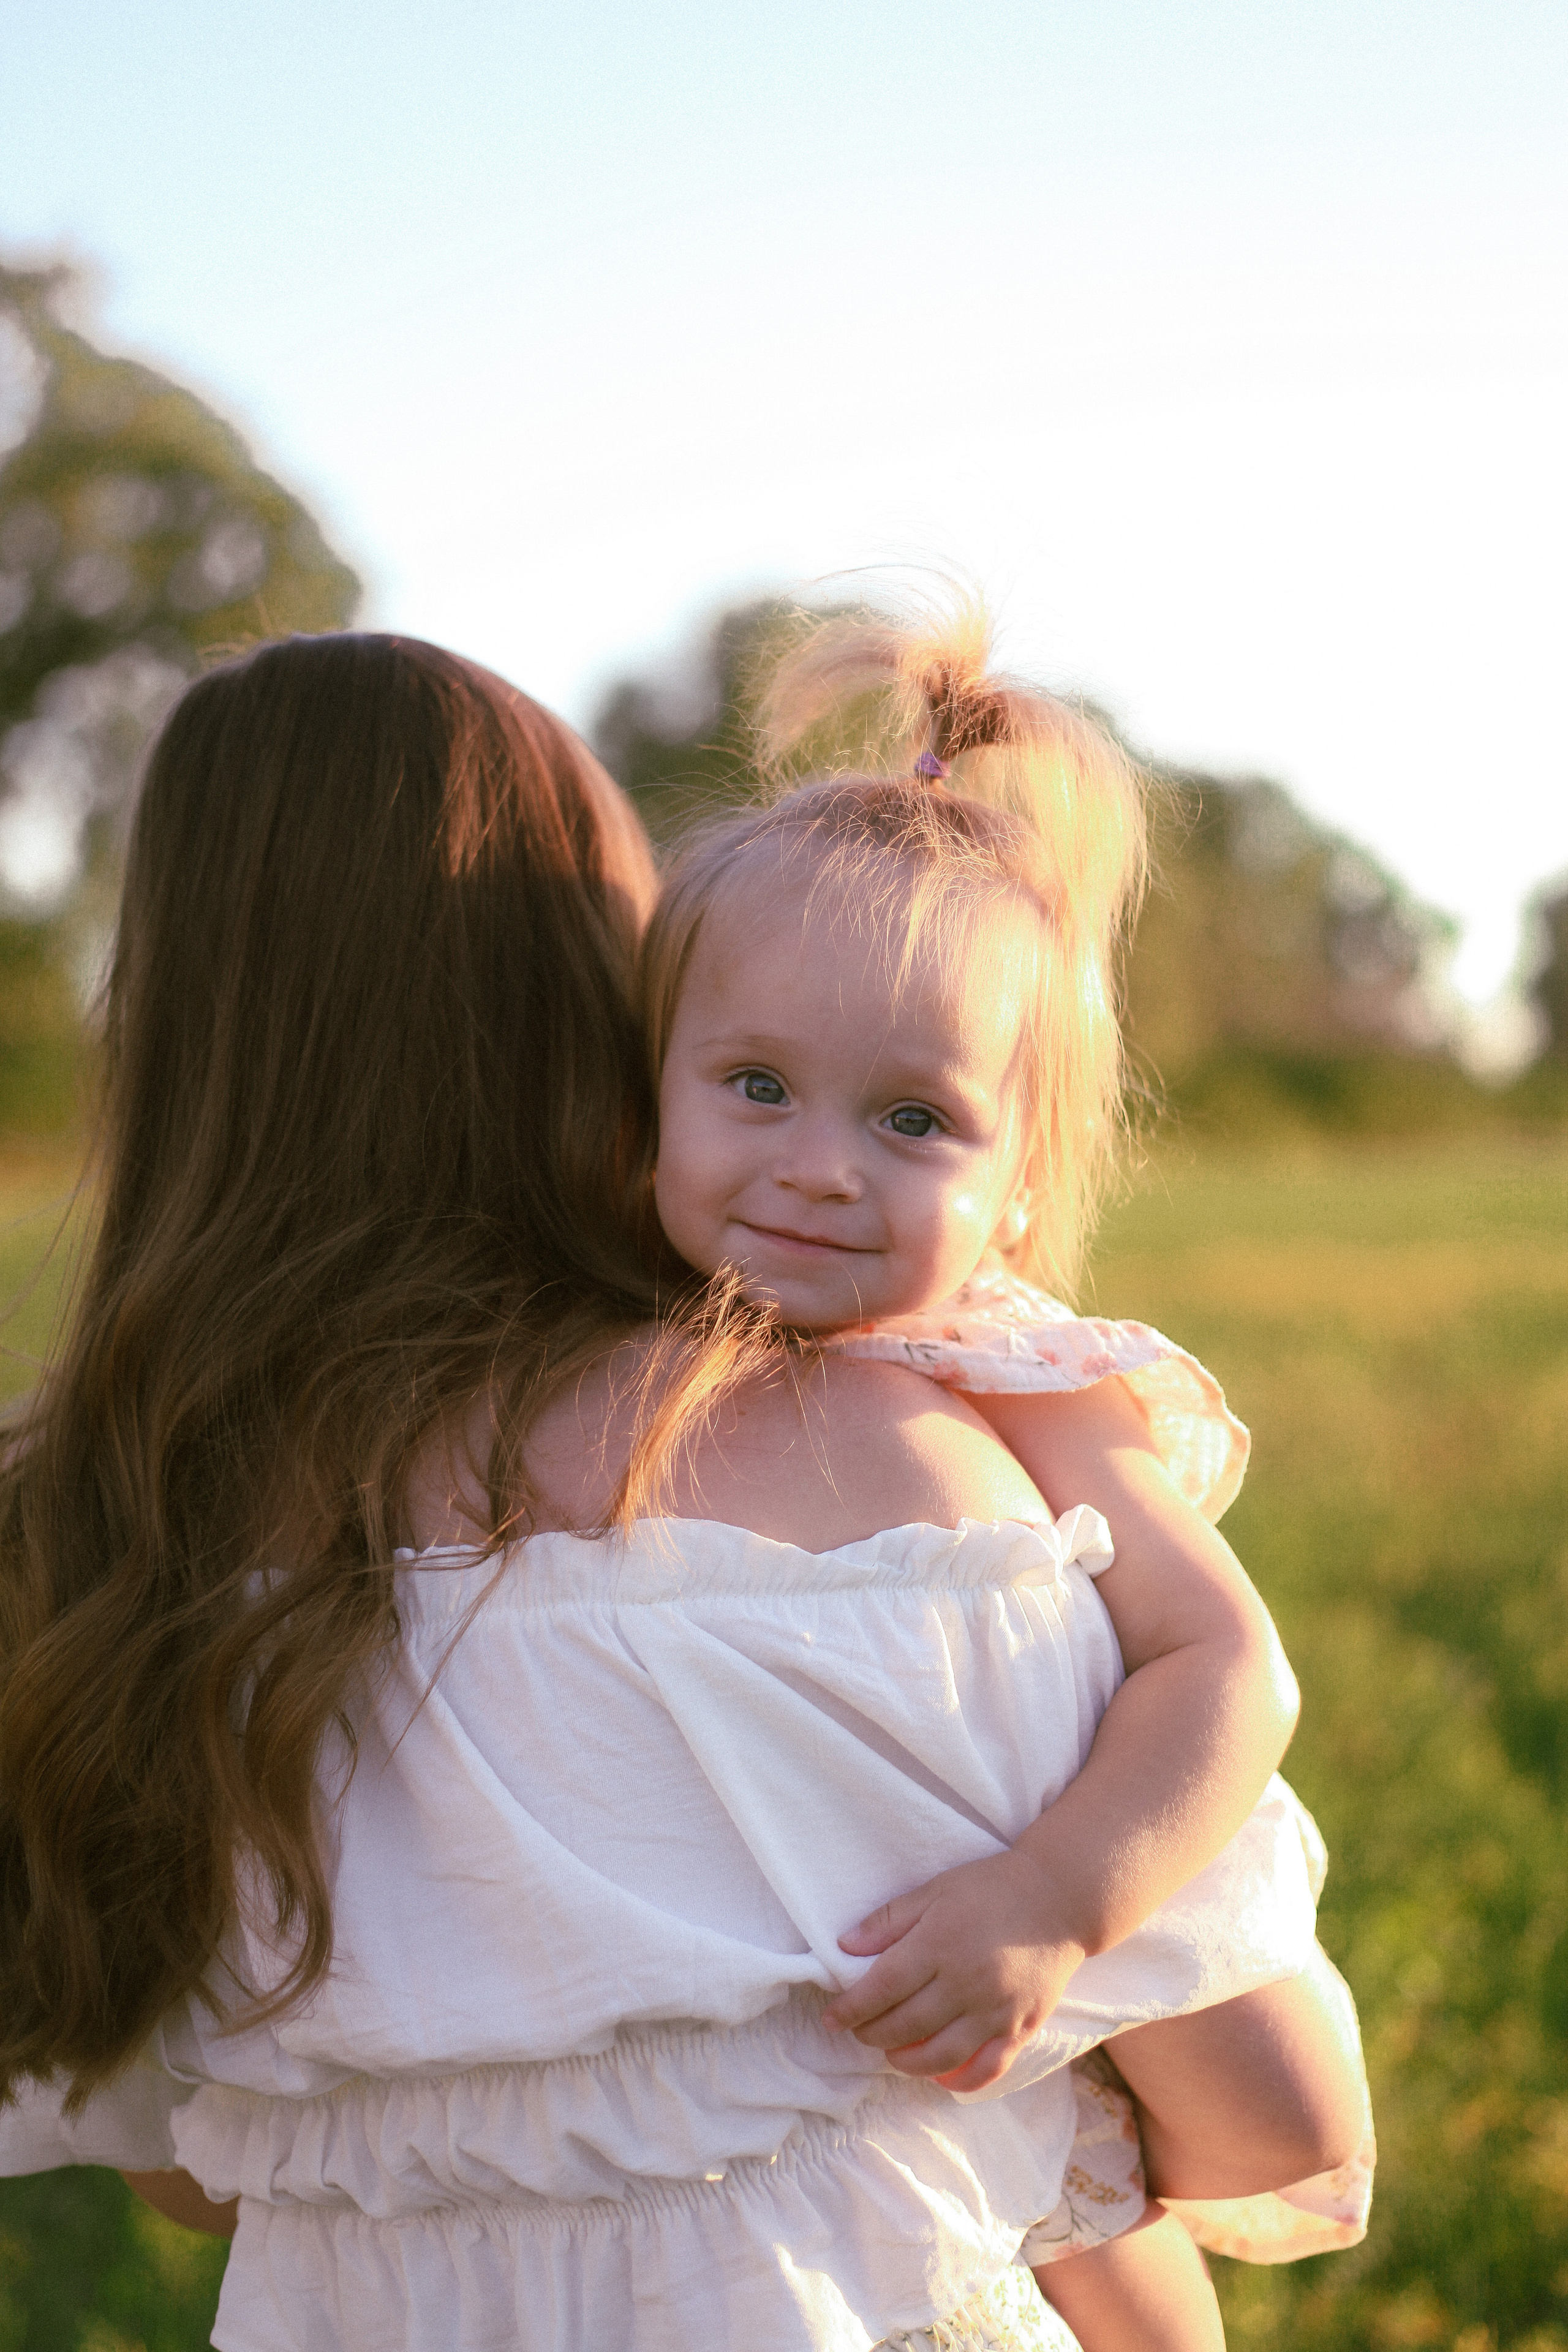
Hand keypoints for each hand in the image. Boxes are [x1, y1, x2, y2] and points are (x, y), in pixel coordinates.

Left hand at [821, 1848, 1087, 2092]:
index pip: (882, 1987)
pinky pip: (987, 2068)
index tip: (832, 2018)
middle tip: (859, 2030)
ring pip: (940, 2055)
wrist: (1060, 1898)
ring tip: (891, 2052)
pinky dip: (959, 2082)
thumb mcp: (935, 1890)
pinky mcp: (1021, 2027)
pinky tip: (938, 2076)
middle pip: (905, 2024)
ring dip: (906, 2061)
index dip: (851, 2008)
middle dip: (872, 2033)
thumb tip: (845, 1946)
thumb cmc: (990, 1888)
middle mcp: (966, 1982)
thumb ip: (889, 1920)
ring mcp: (996, 2010)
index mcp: (939, 1944)